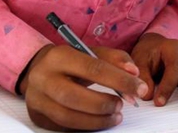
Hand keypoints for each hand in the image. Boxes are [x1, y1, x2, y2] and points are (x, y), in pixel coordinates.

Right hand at [20, 44, 147, 130]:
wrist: (37, 69)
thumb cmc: (70, 61)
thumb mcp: (90, 52)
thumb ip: (114, 59)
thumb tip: (134, 73)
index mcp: (59, 56)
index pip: (93, 69)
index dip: (120, 80)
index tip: (140, 89)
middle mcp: (43, 77)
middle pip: (75, 97)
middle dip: (104, 103)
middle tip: (122, 105)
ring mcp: (37, 99)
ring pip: (68, 117)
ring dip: (97, 120)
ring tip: (114, 115)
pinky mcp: (37, 116)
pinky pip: (63, 127)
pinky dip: (85, 126)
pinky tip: (98, 121)